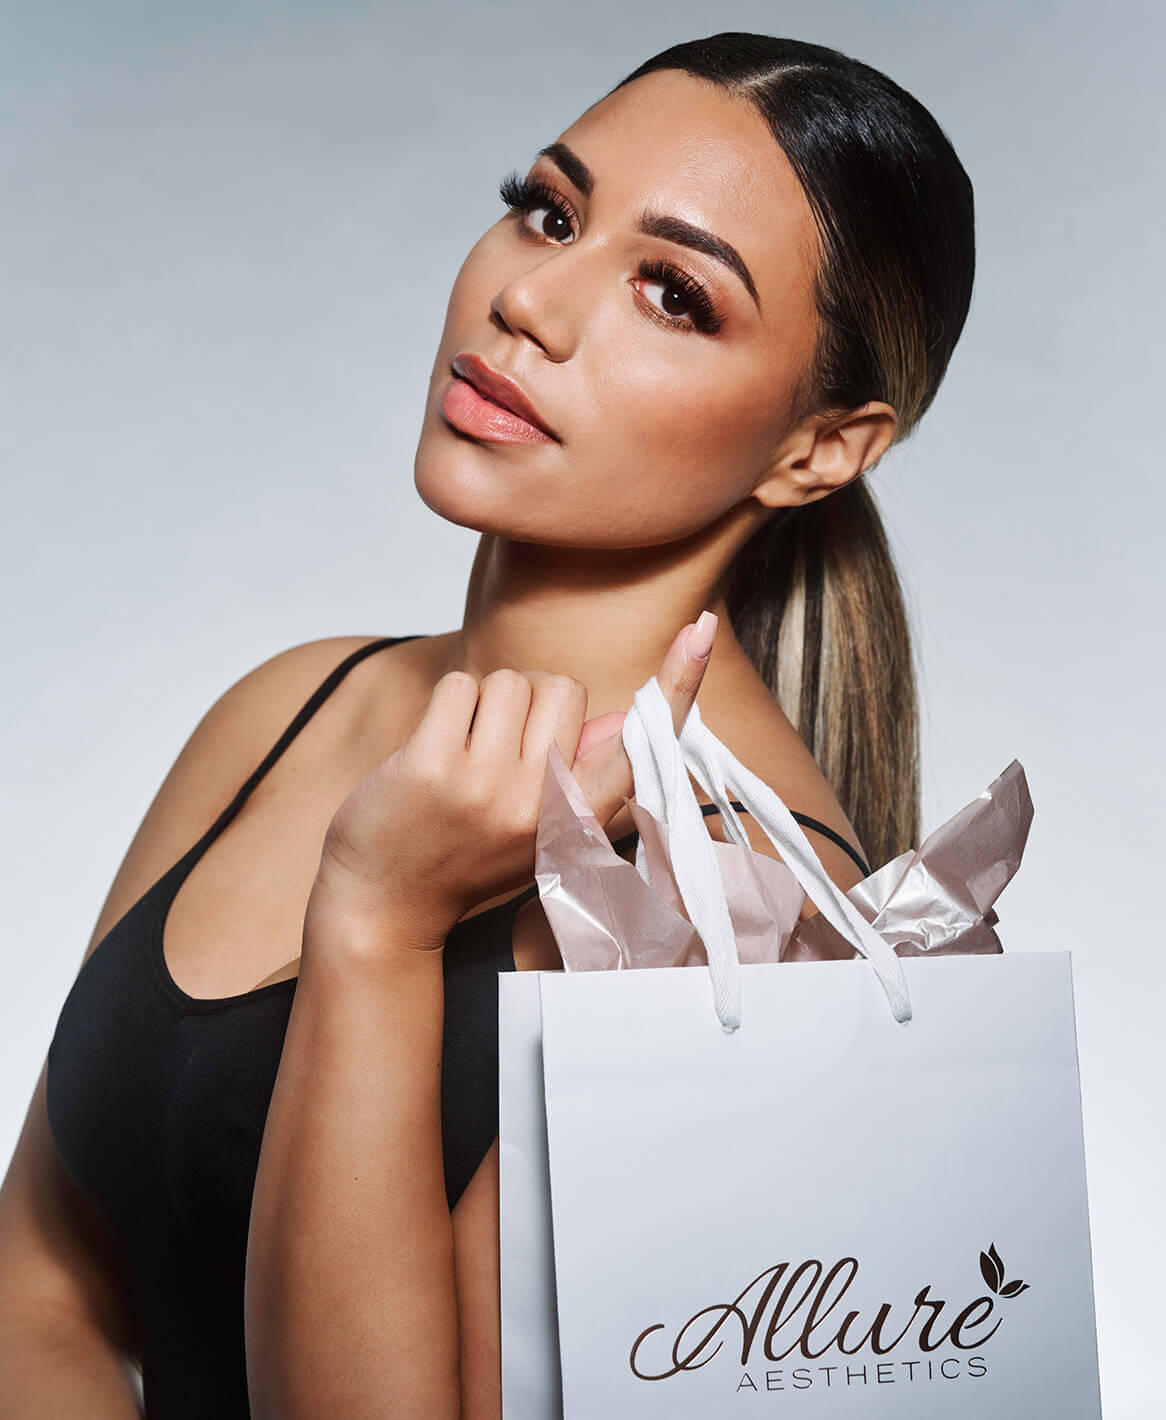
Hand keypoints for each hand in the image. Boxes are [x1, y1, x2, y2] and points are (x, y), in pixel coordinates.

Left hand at [310, 612, 718, 945]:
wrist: (384, 905)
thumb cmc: (466, 855)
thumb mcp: (542, 829)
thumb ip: (584, 774)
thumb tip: (621, 717)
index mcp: (579, 821)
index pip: (638, 746)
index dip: (678, 683)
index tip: (705, 629)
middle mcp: (543, 804)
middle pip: (562, 686)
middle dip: (531, 700)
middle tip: (499, 750)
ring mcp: (487, 786)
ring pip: (510, 680)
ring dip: (484, 702)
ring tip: (464, 753)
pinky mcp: (433, 766)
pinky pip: (459, 686)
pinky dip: (446, 705)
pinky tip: (432, 750)